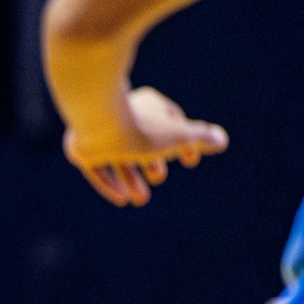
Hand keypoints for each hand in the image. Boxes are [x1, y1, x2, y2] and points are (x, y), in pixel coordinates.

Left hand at [63, 86, 227, 205]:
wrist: (97, 120)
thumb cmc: (142, 126)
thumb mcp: (178, 135)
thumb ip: (200, 137)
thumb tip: (222, 139)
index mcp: (148, 104)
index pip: (170, 122)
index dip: (182, 143)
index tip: (190, 161)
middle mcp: (122, 114)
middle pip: (142, 141)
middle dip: (152, 163)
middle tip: (158, 178)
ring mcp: (100, 129)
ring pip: (119, 156)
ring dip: (131, 179)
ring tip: (140, 200)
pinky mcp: (81, 145)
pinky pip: (97, 166)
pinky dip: (110, 182)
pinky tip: (121, 198)